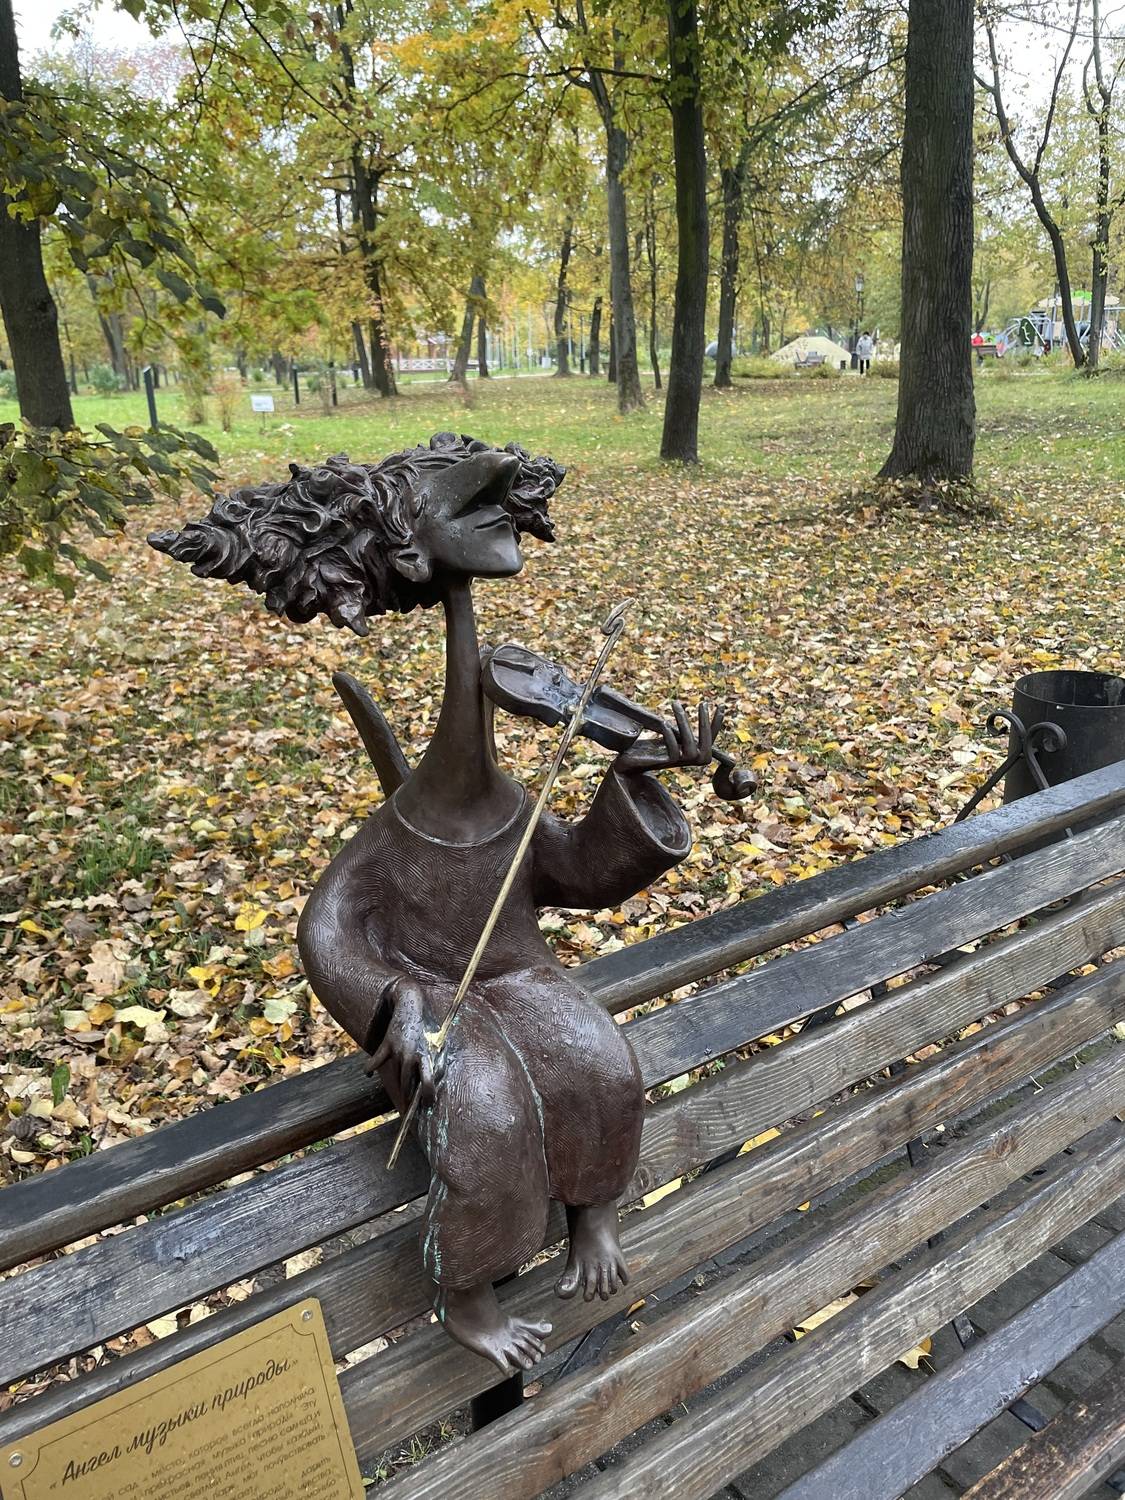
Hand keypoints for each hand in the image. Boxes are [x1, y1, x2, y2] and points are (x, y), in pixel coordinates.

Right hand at [365, 977, 440, 1107]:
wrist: (412, 1005)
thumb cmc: (428, 1026)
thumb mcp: (437, 1043)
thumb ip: (436, 1061)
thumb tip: (437, 1080)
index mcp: (425, 1055)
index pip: (427, 1082)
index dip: (428, 1096)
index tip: (428, 1104)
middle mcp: (410, 1055)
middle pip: (407, 1084)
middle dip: (409, 1099)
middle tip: (409, 1108)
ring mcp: (397, 1051)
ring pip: (396, 1076)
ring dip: (399, 1087)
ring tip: (402, 1098)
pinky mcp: (386, 1044)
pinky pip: (376, 1060)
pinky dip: (369, 1067)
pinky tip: (367, 1074)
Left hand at [613, 702, 723, 776]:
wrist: (628, 763)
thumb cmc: (649, 749)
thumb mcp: (670, 737)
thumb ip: (682, 732)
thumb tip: (697, 710)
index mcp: (694, 754)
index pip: (710, 738)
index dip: (716, 723)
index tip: (721, 705)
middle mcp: (691, 761)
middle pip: (705, 743)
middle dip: (704, 722)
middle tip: (702, 702)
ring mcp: (679, 763)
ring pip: (689, 745)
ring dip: (683, 723)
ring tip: (676, 704)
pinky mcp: (665, 763)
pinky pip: (673, 751)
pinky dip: (669, 737)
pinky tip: (664, 724)